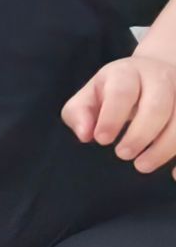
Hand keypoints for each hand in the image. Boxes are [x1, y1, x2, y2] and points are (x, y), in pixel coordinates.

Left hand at [62, 51, 175, 173]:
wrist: (152, 73)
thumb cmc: (114, 89)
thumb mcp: (90, 95)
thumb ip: (79, 113)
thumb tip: (85, 134)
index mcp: (128, 72)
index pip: (122, 91)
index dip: (112, 117)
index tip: (101, 140)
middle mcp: (160, 79)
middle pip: (158, 106)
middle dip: (140, 134)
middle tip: (122, 155)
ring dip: (165, 147)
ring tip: (142, 165)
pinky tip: (173, 173)